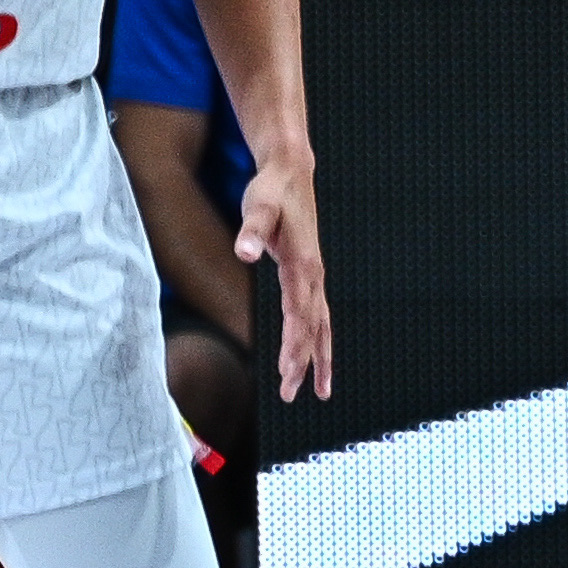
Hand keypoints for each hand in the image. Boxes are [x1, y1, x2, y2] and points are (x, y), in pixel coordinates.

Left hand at [236, 158, 332, 402]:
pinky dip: (319, 340)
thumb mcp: (258, 206)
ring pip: (322, 326)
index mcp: (303, 264)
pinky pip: (318, 315)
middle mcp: (314, 275)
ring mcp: (314, 276)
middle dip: (306, 363)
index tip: (288, 373)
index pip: (300, 314)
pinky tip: (315, 356)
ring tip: (320, 390)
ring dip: (320, 358)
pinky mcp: (309, 274)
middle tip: (294, 395)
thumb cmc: (272, 190)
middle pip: (314, 328)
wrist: (292, 172)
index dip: (295, 345)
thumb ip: (252, 230)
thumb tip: (245, 252)